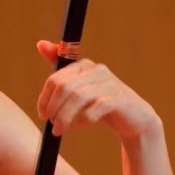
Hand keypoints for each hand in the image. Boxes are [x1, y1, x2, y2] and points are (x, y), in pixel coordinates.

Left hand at [35, 43, 161, 145]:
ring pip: (78, 97)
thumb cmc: (102, 103)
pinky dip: (85, 119)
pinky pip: (95, 108)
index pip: (55, 79)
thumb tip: (40, 44)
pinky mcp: (119, 99)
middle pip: (65, 88)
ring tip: (60, 130)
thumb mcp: (79, 88)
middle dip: (54, 108)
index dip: (45, 99)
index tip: (42, 115)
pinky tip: (82, 126)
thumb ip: (61, 71)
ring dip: (65, 117)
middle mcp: (97, 70)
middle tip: (52, 125)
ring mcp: (110, 84)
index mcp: (85, 66)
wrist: (134, 118)